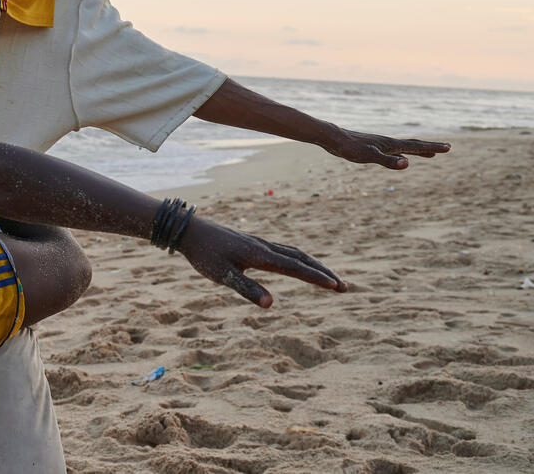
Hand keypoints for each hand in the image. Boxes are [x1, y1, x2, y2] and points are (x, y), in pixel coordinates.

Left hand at [175, 215, 344, 307]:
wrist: (189, 229)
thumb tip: (270, 304)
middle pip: (302, 258)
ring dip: (314, 265)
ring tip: (329, 279)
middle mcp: (265, 247)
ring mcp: (260, 243)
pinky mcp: (253, 242)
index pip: (295, 268)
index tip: (337, 287)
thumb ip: (247, 288)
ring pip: (295, 253)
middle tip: (344, 287)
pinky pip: (285, 250)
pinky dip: (300, 259)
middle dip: (324, 273)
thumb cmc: (204, 254)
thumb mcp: (223, 275)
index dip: (317, 278)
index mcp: (260, 255)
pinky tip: (299, 266)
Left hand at [323, 129, 449, 169]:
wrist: (332, 138)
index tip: (448, 147)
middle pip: (413, 145)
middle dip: (430, 148)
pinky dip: (402, 153)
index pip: (416, 146)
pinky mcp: (372, 146)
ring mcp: (380, 144)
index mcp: (391, 144)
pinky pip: (393, 150)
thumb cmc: (350, 148)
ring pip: (404, 147)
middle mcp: (388, 142)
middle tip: (446, 148)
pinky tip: (399, 155)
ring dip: (418, 150)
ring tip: (429, 154)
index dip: (432, 148)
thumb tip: (407, 164)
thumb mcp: (370, 157)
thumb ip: (388, 162)